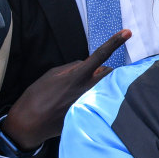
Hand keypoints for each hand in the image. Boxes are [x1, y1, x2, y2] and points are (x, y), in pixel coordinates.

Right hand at [2, 30, 130, 149]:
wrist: (30, 124)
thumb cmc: (37, 97)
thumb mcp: (52, 74)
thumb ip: (73, 67)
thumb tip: (86, 65)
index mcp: (78, 76)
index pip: (101, 55)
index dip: (115, 42)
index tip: (127, 33)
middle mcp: (89, 89)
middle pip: (107, 72)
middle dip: (100, 72)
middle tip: (81, 80)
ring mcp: (92, 103)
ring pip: (103, 87)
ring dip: (95, 87)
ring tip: (73, 95)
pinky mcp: (91, 115)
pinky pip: (98, 101)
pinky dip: (90, 100)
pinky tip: (73, 107)